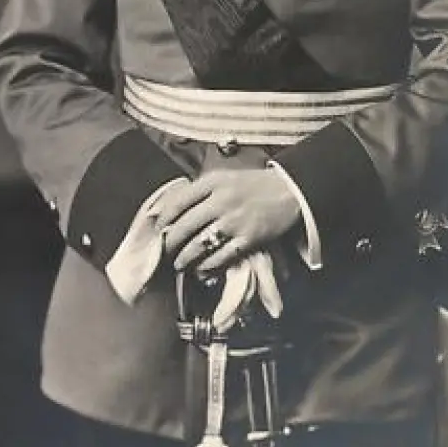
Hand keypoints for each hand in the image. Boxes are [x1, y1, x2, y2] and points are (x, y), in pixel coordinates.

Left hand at [154, 168, 301, 274]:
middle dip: (170, 242)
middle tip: (164, 250)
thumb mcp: (225, 177)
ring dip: (184, 257)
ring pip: (199, 244)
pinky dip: (206, 266)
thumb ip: (201, 190)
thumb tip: (172, 207)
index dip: (164, 217)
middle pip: (185, 225)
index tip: (158, 227)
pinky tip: (200, 269)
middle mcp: (222, 200)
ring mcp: (234, 221)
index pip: (178, 201)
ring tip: (179, 263)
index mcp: (214, 182)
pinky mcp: (248, 239)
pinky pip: (220, 257)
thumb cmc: (254, 184)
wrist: (289, 191)